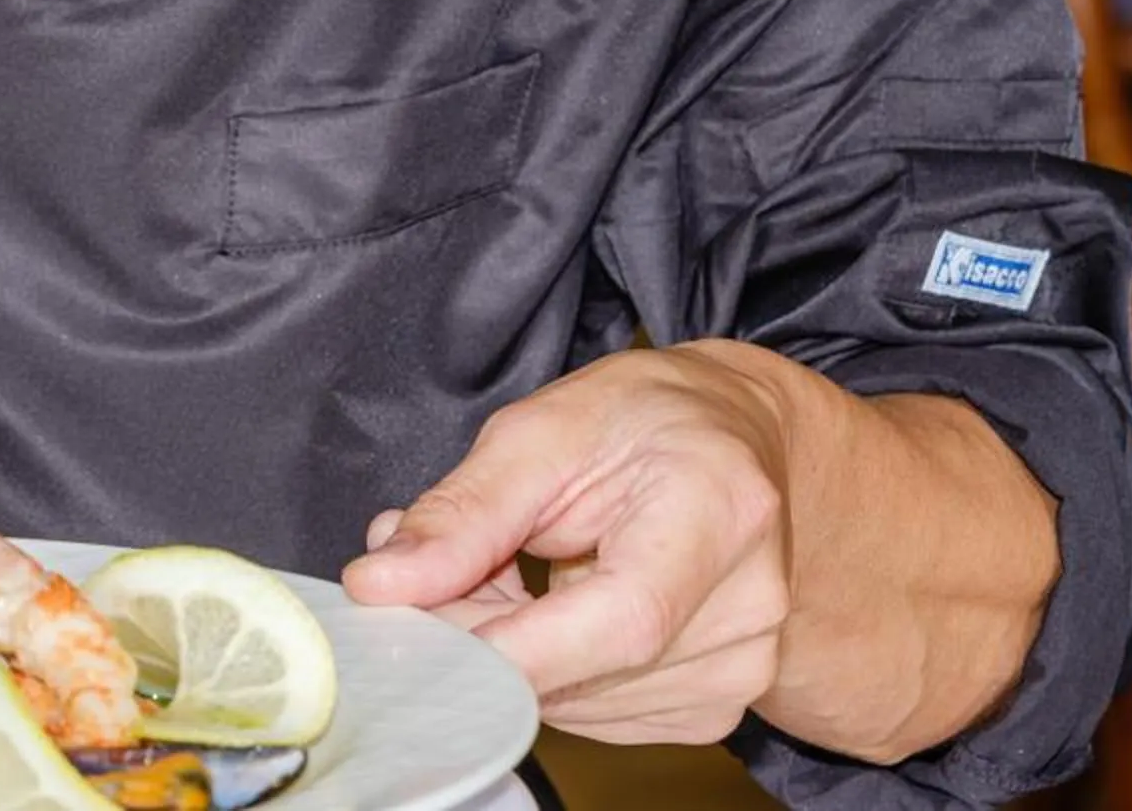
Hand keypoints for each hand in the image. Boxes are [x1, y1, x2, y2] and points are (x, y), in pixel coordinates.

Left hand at [340, 344, 794, 745]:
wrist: (731, 440)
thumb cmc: (641, 420)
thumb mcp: (540, 429)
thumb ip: (462, 512)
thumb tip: (381, 585)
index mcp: (721, 508)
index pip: (623, 619)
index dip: (510, 645)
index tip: (417, 634)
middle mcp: (750, 605)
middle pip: (586, 670)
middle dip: (478, 633)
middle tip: (422, 571)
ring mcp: (740, 667)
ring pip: (577, 701)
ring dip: (508, 649)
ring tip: (499, 566)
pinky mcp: (711, 706)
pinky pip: (594, 710)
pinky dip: (546, 667)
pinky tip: (545, 602)